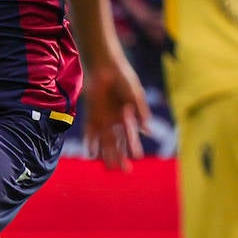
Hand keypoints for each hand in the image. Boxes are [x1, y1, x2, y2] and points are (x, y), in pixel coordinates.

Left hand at [81, 56, 149, 170]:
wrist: (105, 66)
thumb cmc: (123, 79)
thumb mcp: (135, 96)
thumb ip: (141, 113)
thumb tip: (147, 132)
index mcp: (127, 116)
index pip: (130, 136)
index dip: (133, 147)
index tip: (137, 158)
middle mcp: (114, 120)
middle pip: (117, 142)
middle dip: (120, 155)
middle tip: (123, 170)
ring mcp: (102, 117)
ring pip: (104, 140)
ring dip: (106, 153)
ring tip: (108, 167)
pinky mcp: (91, 113)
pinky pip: (90, 131)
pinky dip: (90, 142)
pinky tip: (91, 153)